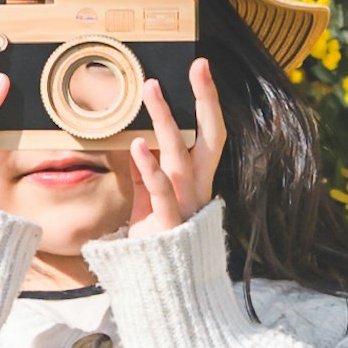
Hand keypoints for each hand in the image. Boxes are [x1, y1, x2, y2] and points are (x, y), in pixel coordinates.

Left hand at [124, 56, 228, 237]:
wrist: (158, 282)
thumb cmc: (155, 234)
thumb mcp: (151, 193)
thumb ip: (148, 167)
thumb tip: (135, 135)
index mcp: (199, 178)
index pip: (209, 132)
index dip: (207, 99)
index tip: (200, 66)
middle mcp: (199, 188)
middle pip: (212, 136)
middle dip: (206, 99)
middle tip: (198, 65)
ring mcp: (186, 205)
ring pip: (181, 155)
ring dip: (166, 119)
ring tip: (150, 89)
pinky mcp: (168, 224)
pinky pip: (161, 190)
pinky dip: (149, 165)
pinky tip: (137, 144)